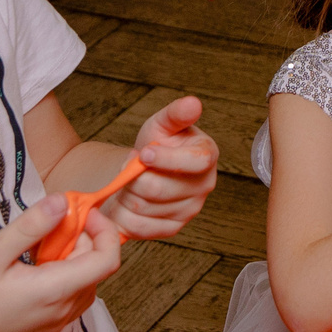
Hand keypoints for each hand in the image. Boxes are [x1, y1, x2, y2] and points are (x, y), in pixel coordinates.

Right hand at [0, 194, 121, 331]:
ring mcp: (54, 325)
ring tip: (37, 246)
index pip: (108, 260)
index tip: (81, 212)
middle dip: (83, 239)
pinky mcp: (43, 331)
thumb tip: (63, 201)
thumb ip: (31, 226)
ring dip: (72, 258)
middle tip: (50, 223)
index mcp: (55, 292)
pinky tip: (31, 269)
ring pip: (84, 283)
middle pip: (96, 268)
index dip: (104, 230)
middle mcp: (62, 312)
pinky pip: (69, 299)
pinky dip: (62, 277)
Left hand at [101, 96, 220, 239]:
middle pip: (160, 189)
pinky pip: (140, 226)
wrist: (145, 171)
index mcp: (207, 156)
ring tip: (128, 181)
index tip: (144, 152)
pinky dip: (124, 213)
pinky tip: (126, 199)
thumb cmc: (156, 143)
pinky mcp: (172, 228)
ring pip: (144, 207)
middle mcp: (204, 185)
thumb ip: (176, 114)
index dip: (167, 159)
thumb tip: (193, 103)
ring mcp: (189, 210)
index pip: (197, 162)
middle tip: (128, 166)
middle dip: (134, 177)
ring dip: (127, 193)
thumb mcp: (162, 124)